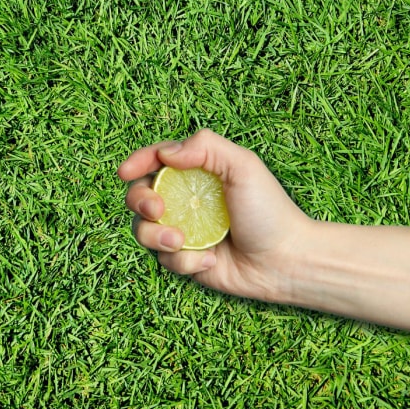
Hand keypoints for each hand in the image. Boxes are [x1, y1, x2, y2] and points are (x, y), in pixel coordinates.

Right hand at [117, 129, 311, 303]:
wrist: (284, 261)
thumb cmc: (268, 210)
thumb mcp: (243, 166)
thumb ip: (206, 147)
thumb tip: (166, 153)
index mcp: (196, 173)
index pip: (156, 160)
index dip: (136, 162)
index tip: (125, 171)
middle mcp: (184, 200)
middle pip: (139, 195)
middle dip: (139, 201)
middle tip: (157, 210)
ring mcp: (182, 230)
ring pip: (143, 230)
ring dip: (156, 236)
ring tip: (182, 242)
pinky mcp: (185, 259)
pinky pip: (164, 260)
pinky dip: (184, 261)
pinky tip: (211, 259)